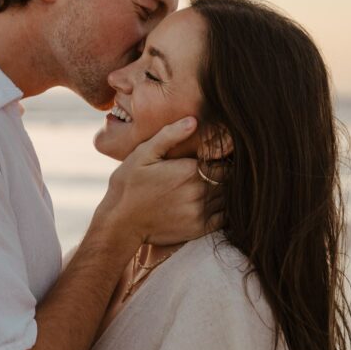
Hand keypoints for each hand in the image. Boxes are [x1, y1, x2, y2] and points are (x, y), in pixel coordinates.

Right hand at [97, 117, 223, 245]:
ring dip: (224, 192)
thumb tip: (193, 121)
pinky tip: (212, 205)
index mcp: (191, 170)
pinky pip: (224, 218)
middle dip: (225, 174)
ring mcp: (201, 212)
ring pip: (229, 198)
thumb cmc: (129, 185)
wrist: (120, 223)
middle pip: (230, 179)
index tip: (214, 158)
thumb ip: (169, 136)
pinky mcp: (199, 229)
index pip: (225, 160)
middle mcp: (200, 191)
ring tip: (212, 188)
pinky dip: (224, 210)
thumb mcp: (143, 154)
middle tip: (213, 172)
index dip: (223, 158)